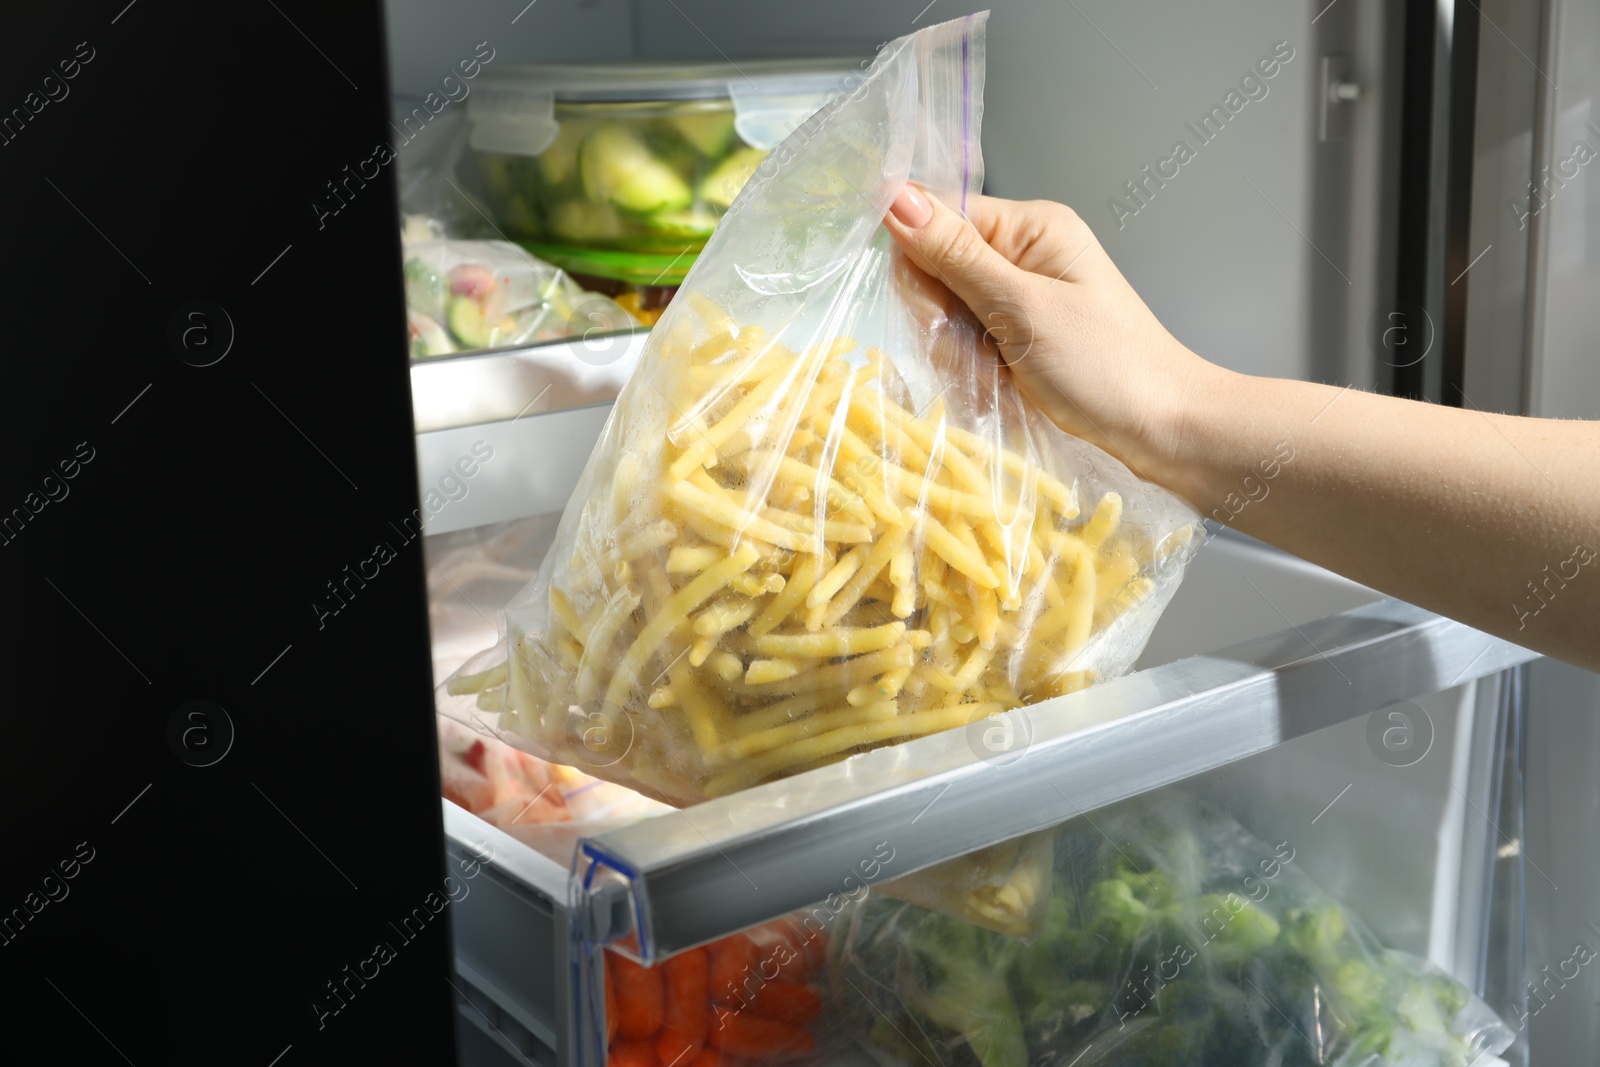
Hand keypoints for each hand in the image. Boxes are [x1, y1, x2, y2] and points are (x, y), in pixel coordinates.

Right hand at [882, 185, 1219, 486]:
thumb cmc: (1107, 367)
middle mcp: (1021, 253)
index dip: (920, 265)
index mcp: (1030, 226)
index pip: (937, 219)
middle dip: (942, 321)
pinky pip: (965, 345)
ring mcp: (1018, 298)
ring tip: (999, 378)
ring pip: (944, 316)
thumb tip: (895, 195)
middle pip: (934, 270)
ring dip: (958, 354)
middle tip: (980, 355)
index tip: (939, 315)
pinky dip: (972, 372)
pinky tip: (999, 388)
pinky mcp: (1017, 337)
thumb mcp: (1023, 309)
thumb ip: (955, 255)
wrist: (1163, 429)